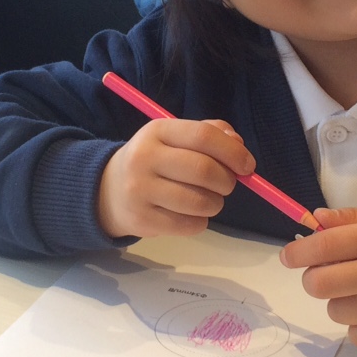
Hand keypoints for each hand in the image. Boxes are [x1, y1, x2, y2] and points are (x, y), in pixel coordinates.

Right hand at [98, 119, 254, 239]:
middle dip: (227, 181)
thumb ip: (210, 134)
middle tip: (227, 185)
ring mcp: (140, 190)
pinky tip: (190, 214)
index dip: (233, 152)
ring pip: (199, 202)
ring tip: (208, 200)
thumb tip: (239, 145)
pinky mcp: (142, 219)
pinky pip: (189, 225)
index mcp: (157, 131)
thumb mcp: (175, 138)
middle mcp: (145, 157)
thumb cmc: (155, 161)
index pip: (203, 136)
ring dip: (215, 204)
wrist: (109, 190)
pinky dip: (200, 221)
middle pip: (204, 170)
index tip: (248, 166)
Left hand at [279, 206, 356, 348]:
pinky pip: (354, 335)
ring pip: (334, 310)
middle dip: (313, 279)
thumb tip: (313, 220)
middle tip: (325, 275)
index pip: (324, 246)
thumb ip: (350, 218)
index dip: (298, 253)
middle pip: (319, 285)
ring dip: (340, 301)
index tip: (288, 257)